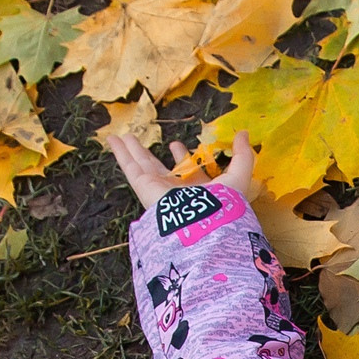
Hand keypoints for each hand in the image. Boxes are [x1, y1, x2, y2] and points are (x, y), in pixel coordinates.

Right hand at [108, 132, 260, 212]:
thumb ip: (244, 156)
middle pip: (159, 168)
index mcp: (198, 191)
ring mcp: (159, 190)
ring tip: (122, 137)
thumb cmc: (224, 205)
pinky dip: (121, 153)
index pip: (187, 172)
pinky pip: (130, 167)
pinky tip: (113, 139)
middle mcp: (177, 191)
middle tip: (140, 140)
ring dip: (132, 150)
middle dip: (150, 154)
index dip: (182, 158)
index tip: (176, 145)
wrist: (204, 225)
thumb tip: (245, 133)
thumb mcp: (239, 176)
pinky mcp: (145, 187)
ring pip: (142, 165)